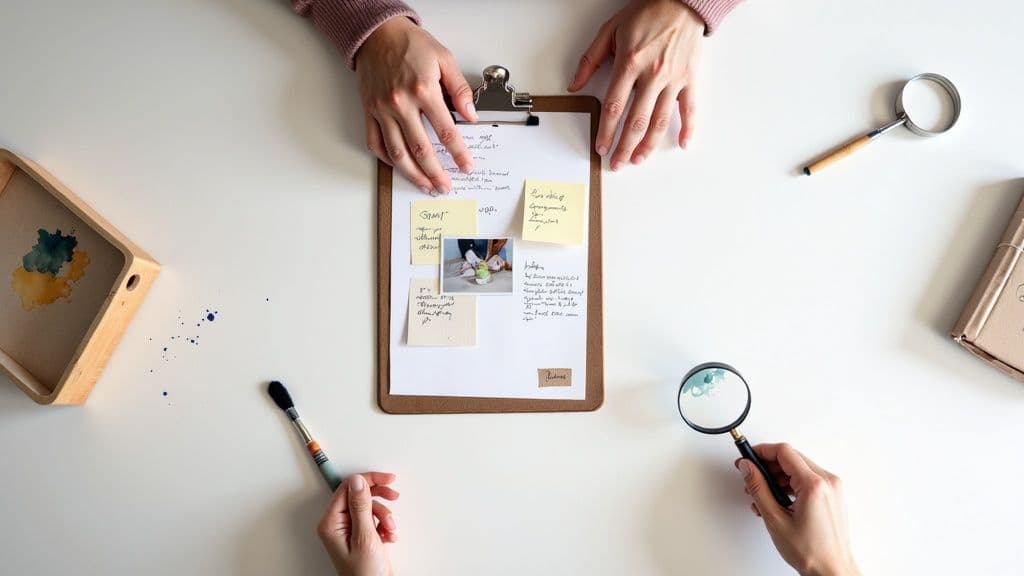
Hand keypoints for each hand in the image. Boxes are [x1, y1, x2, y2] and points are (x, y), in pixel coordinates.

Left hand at [318, 472, 400, 575]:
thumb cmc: (364, 574)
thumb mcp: (364, 537)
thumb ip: (360, 507)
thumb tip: (358, 482)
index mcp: (331, 523)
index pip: (348, 488)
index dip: (368, 480)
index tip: (386, 479)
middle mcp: (338, 524)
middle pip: (359, 495)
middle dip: (379, 498)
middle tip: (393, 495)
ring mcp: (350, 530)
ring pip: (370, 507)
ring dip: (384, 516)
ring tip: (390, 529)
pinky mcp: (362, 535)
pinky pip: (375, 519)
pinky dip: (385, 525)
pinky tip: (388, 536)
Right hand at [356, 17, 477, 194]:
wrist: (377, 34)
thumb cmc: (410, 44)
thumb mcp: (444, 59)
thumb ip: (459, 89)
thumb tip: (471, 115)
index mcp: (422, 90)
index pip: (446, 131)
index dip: (458, 153)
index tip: (466, 166)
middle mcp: (400, 104)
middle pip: (421, 149)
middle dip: (435, 173)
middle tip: (445, 186)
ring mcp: (382, 110)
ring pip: (397, 153)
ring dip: (413, 174)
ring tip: (425, 185)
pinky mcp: (369, 112)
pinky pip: (376, 143)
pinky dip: (388, 160)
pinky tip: (401, 167)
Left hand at [569, 0, 704, 169]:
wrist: (682, 1)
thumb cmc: (647, 13)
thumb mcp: (610, 30)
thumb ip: (590, 59)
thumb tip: (575, 85)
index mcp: (630, 64)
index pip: (614, 106)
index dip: (606, 131)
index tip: (601, 146)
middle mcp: (652, 75)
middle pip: (636, 120)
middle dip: (625, 146)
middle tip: (617, 163)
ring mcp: (673, 79)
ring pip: (660, 120)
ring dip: (649, 145)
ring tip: (638, 159)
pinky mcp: (689, 79)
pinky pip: (689, 108)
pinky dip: (688, 128)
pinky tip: (683, 144)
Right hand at [737, 444, 859, 575]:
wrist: (832, 570)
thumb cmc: (811, 552)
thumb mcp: (775, 519)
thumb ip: (758, 488)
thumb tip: (748, 468)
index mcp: (814, 485)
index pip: (784, 452)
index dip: (761, 451)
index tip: (748, 457)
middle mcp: (828, 481)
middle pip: (791, 458)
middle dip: (768, 466)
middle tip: (751, 477)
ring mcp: (833, 488)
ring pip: (799, 468)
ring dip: (778, 476)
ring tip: (763, 494)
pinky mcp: (833, 494)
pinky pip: (808, 479)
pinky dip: (791, 484)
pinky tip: (778, 499)